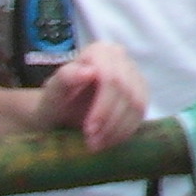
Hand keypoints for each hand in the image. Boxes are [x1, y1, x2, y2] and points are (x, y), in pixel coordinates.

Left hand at [33, 40, 148, 150]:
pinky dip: (126, 131)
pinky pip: (141, 114)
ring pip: (137, 104)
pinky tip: (109, 141)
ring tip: (97, 145)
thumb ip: (65, 79)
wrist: (62, 112)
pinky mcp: (142, 92)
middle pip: (126, 92)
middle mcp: (121, 57)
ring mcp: (135, 73)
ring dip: (118, 130)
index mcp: (100, 51)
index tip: (89, 131)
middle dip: (110, 122)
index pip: (111, 79)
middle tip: (92, 143)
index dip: (103, 107)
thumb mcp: (53, 93)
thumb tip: (89, 71)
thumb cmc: (56, 100)